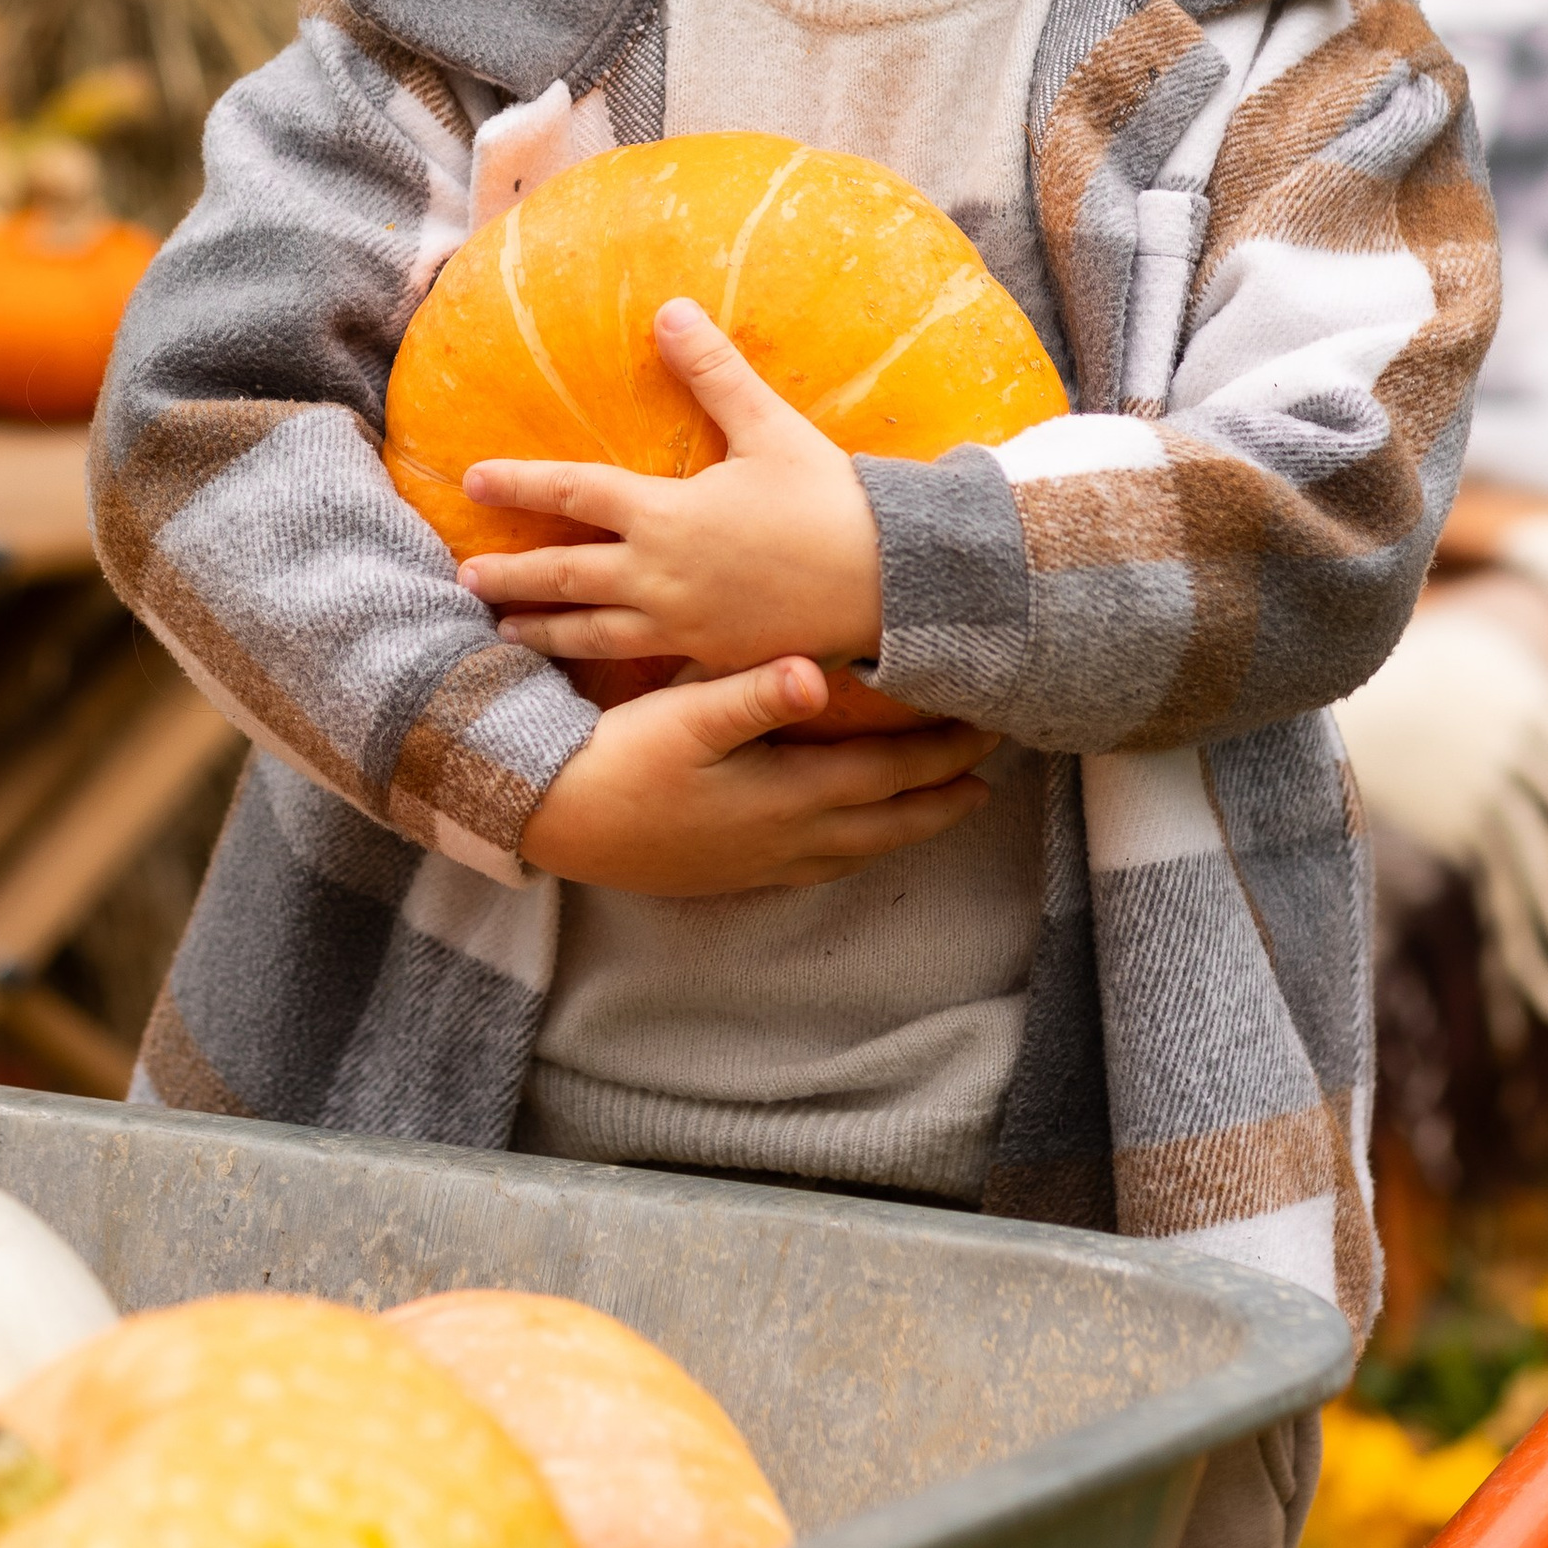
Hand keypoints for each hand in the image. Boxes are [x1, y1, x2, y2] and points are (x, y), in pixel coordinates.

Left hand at [459, 298, 883, 678]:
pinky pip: (643, 668)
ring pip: (593, 633)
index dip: (521, 484)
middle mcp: (659, 577)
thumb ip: (713, 371)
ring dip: (543, 631)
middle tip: (464, 579)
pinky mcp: (711, 660)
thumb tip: (670, 308)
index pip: (573, 493)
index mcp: (665, 515)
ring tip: (505, 634)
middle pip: (565, 575)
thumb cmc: (829, 500)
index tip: (473, 481)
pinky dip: (605, 669)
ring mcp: (682, 626)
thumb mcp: (769, 426)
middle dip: (511, 576)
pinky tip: (590, 674)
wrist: (889, 585)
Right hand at [519, 656, 989, 896]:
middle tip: (990, 773)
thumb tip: (814, 673)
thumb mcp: (682, 716)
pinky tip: (857, 842)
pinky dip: (859, 850)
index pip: (888, 772)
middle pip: (889, 820)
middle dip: (943, 795)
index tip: (988, 727)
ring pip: (860, 851)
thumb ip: (752, 696)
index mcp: (787, 794)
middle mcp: (788, 839)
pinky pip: (823, 867)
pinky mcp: (735, 874)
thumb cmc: (619, 759)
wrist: (557, 821)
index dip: (942, 751)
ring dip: (908, 828)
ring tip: (942, 809)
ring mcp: (762, 864)